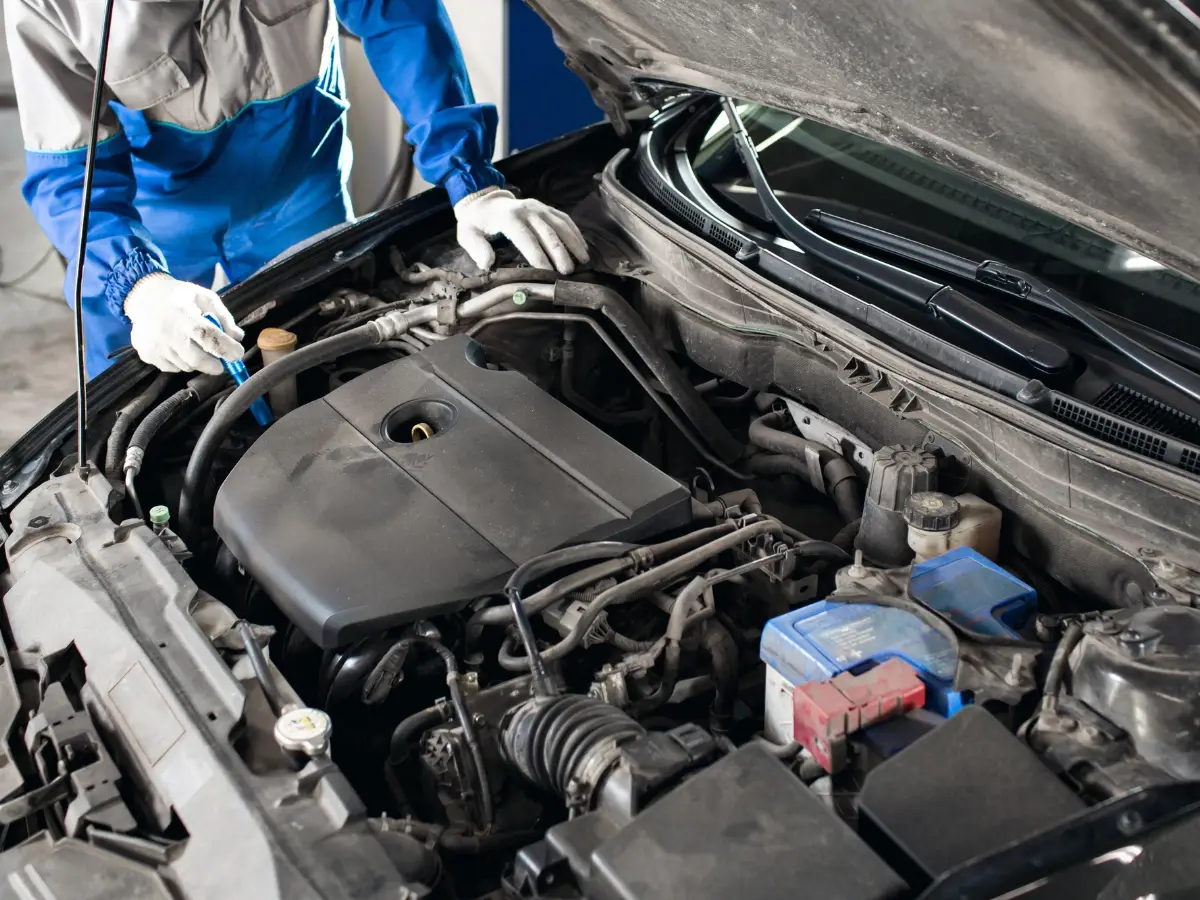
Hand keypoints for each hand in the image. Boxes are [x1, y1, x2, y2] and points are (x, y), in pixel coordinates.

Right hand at [123, 273, 244, 374]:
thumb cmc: (179, 297)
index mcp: (183, 314)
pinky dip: (181, 362)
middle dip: (215, 365)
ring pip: (186, 366)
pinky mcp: (147, 355)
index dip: (226, 349)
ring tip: (193, 344)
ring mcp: (155, 345)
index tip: (237, 354)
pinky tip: (177, 346)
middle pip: (197, 360)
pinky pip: (172, 368)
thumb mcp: (205, 297)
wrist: (144, 296)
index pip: (208, 337)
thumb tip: (237, 338)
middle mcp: (167, 332)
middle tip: (222, 361)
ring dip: (196, 361)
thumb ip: (224, 317)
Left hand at [454, 188, 588, 274]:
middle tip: (568, 272)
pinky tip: (583, 247)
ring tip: (583, 261)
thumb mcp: (467, 234)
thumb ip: (477, 248)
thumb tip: (488, 264)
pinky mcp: (546, 208)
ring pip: (561, 225)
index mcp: (509, 218)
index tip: (547, 273)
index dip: (538, 256)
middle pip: (548, 233)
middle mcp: (527, 210)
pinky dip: (575, 233)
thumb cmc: (476, 221)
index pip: (526, 239)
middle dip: (560, 253)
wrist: (484, 200)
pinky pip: (565, 219)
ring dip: (573, 243)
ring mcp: (539, 207)